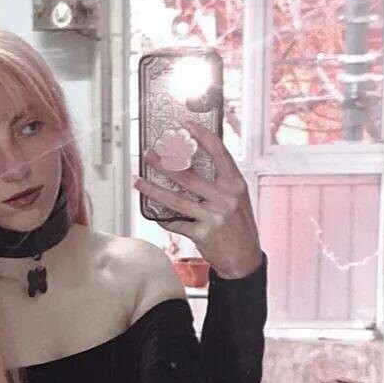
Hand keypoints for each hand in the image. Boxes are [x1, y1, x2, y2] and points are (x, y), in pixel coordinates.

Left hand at [134, 117, 261, 279]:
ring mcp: (214, 217)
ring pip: (176, 200)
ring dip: (153, 189)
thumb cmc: (239, 226)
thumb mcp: (238, 198)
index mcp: (236, 184)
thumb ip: (222, 181)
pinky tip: (153, 212)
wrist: (245, 258)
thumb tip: (195, 161)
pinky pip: (176, 223)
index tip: (186, 124)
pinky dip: (163, 218)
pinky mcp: (203, 234)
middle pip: (188, 176)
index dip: (202, 135)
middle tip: (150, 154)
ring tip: (138, 180)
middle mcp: (226, 198)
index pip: (218, 152)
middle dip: (164, 163)